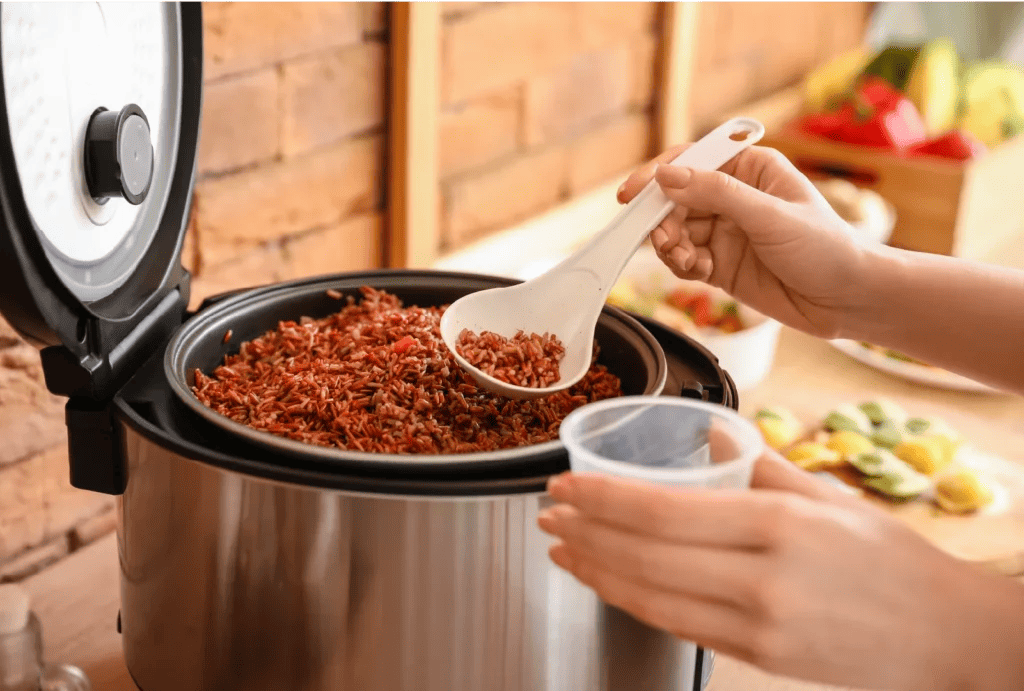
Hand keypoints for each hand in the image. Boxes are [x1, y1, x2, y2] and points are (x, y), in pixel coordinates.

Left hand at [537, 454, 1023, 690]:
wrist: (947, 635)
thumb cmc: (892, 560)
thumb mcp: (829, 496)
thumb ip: (761, 464)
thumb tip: (711, 437)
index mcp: (778, 522)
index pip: (663, 510)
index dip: (601, 499)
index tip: (563, 484)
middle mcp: (763, 576)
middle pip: (644, 554)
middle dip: (583, 533)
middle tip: (547, 513)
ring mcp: (758, 624)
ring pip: (651, 597)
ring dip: (596, 570)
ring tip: (561, 548)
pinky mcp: (759, 656)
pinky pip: (678, 626)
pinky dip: (633, 601)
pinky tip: (609, 582)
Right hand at [618, 146, 869, 338]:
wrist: (848, 300)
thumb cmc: (826, 248)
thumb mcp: (770, 216)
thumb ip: (717, 195)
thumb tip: (668, 176)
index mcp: (750, 169)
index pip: (692, 160)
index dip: (658, 174)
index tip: (633, 194)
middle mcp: (733, 197)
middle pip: (676, 199)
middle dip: (664, 220)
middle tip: (665, 242)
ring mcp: (726, 231)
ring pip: (675, 232)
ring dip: (671, 247)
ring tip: (687, 261)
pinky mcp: (721, 264)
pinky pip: (685, 259)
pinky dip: (682, 266)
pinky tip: (699, 272)